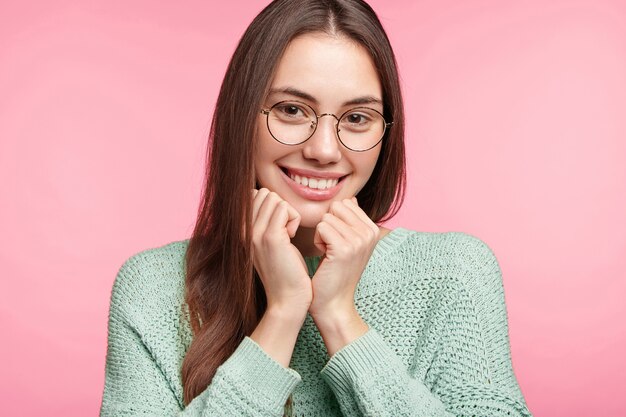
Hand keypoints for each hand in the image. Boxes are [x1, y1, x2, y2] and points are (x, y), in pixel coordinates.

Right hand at [251, 188, 311, 316]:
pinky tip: (293, 238)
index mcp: (240, 232)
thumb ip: (265, 221)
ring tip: (289, 236)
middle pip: (265, 194)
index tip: (278, 228)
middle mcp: (242, 231)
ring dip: (288, 214)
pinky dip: (294, 219)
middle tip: (286, 231)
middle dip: (280, 207)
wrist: (286, 300)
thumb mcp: (270, 243)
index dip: (272, 206)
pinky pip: (285, 208)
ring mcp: (254, 234)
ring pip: (275, 199)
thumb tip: (268, 196)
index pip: (253, 195)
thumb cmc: (285, 271)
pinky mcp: (271, 237)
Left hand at [308, 197, 379, 319]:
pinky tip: (324, 257)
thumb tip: (351, 199)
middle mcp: (370, 233)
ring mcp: (359, 241)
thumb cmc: (336, 272)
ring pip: (327, 217)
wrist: (334, 303)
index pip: (345, 204)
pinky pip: (321, 227)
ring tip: (329, 254)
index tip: (338, 242)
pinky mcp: (345, 249)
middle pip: (336, 207)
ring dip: (321, 235)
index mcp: (373, 229)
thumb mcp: (350, 243)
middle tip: (332, 248)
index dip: (335, 221)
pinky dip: (317, 241)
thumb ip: (352, 219)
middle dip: (328, 225)